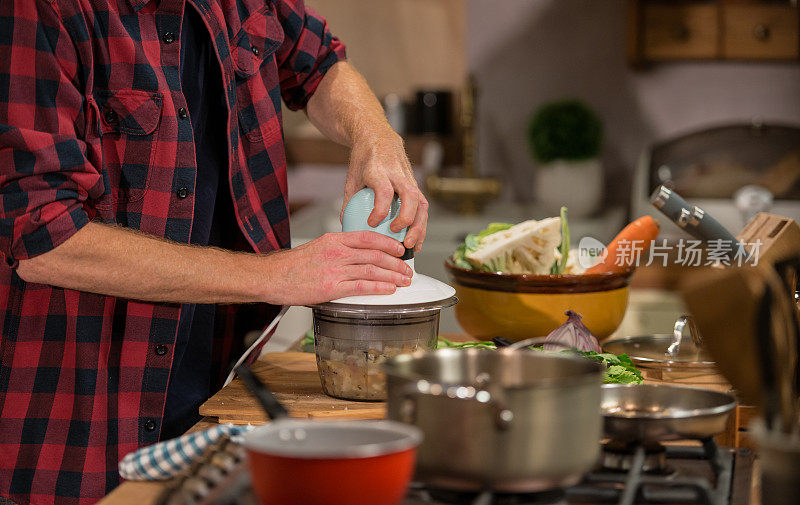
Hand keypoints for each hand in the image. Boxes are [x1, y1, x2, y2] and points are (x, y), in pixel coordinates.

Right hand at [261, 231, 412, 304]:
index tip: (399, 248)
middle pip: (375, 254)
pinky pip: (361, 286)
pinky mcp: (331, 287)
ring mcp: (334, 270)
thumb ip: (338, 249)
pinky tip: (389, 289)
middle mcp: (336, 252)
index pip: (368, 237)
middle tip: (407, 268)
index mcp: (334, 240)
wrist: (271, 277)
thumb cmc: (292, 265)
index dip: (388, 243)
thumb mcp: (318, 247)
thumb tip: (358, 255)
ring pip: (372, 269)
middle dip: (396, 262)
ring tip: (404, 280)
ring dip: (392, 275)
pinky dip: (379, 287)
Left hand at [342, 132, 428, 250]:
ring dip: (419, 226)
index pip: (384, 191)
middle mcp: (397, 173)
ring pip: (421, 203)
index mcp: (378, 170)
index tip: (371, 222)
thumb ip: (349, 201)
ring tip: (410, 245)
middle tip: (397, 235)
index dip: (380, 210)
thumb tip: (346, 225)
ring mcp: (409, 178)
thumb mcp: (351, 177)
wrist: (378, 137)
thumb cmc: (364, 158)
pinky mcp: (415, 184)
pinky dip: (421, 224)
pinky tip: (416, 239)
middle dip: (406, 219)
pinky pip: (422, 206)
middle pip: (410, 196)